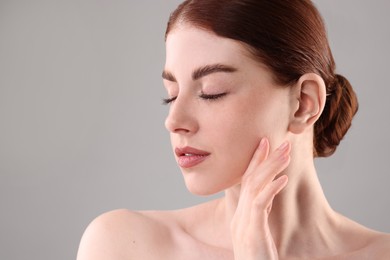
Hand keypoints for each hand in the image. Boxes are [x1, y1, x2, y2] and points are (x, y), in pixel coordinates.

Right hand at [230, 138, 289, 259]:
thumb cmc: (256, 259)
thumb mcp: (257, 234)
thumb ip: (259, 215)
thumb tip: (266, 198)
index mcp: (241, 215)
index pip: (247, 181)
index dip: (255, 161)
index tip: (266, 143)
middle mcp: (239, 216)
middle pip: (250, 179)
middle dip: (265, 158)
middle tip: (280, 142)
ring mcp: (243, 223)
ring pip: (254, 187)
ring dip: (271, 168)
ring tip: (285, 154)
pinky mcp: (252, 231)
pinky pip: (260, 205)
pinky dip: (271, 189)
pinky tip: (283, 180)